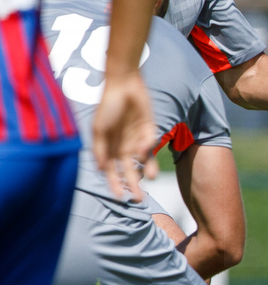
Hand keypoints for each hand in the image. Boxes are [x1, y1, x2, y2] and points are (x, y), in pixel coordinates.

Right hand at [92, 72, 157, 201]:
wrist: (124, 85)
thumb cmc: (108, 107)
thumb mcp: (99, 129)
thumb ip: (100, 149)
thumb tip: (100, 170)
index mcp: (109, 148)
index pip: (113, 172)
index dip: (115, 184)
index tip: (120, 197)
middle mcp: (124, 146)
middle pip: (130, 170)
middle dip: (134, 184)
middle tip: (140, 199)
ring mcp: (137, 139)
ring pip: (144, 160)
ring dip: (147, 170)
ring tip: (151, 179)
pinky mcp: (150, 130)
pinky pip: (150, 144)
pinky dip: (147, 149)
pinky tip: (144, 151)